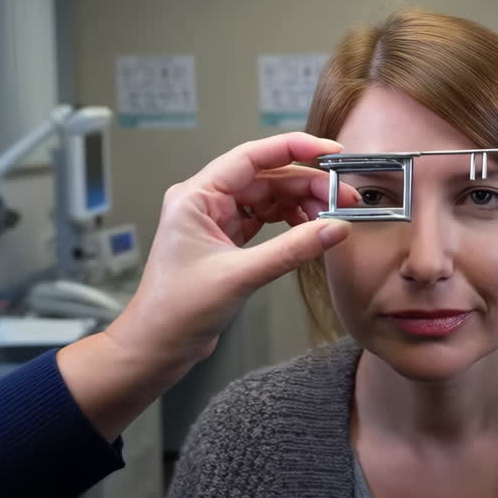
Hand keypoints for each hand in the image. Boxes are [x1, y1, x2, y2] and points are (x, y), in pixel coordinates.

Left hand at [59, 132, 357, 439]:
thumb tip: (334, 228)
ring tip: (331, 214)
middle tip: (342, 196)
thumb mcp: (240, 276)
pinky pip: (266, 219)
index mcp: (196, 196)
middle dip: (307, 184)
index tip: (329, 150)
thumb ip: (292, 250)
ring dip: (301, 203)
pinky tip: (310, 229)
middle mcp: (205, 201)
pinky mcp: (227, 241)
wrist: (155, 348)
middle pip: (267, 177)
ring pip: (269, 198)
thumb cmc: (175, 311)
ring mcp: (217, 220)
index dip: (294, 148)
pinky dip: (290, 222)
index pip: (252, 157)